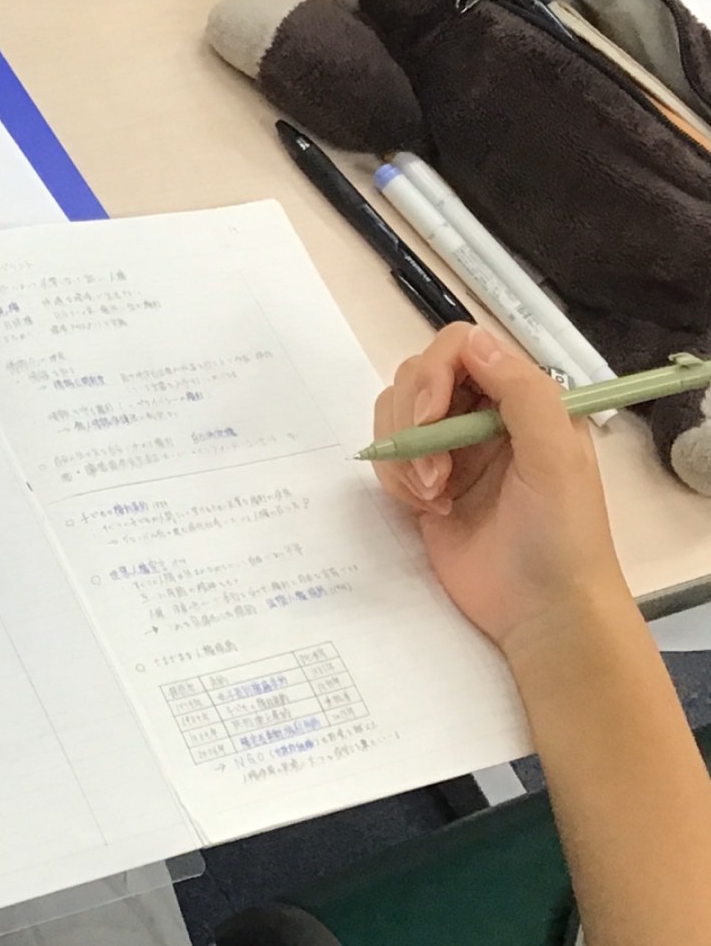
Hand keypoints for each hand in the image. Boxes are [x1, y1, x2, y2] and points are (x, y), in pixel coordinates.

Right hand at [371, 324, 628, 650]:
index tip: (432, 418)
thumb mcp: (556, 459)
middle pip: (417, 377)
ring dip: (403, 454)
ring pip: (394, 415)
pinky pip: (387, 459)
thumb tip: (473, 340)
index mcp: (523, 401)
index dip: (435, 374)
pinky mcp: (424, 485)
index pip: (461, 349)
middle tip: (435, 472)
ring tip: (433, 494)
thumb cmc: (563, 536)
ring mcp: (451, 451)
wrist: (542, 612)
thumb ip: (523, 394)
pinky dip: (395, 480)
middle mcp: (483, 417)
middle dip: (413, 421)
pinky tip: (429, 509)